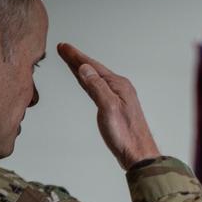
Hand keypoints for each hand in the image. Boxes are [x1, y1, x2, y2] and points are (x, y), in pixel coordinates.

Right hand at [57, 42, 159, 169]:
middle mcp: (119, 89)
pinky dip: (88, 82)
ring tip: (70, 60)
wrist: (138, 154)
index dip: (77, 57)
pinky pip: (97, 89)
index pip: (93, 67)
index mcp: (119, 86)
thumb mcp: (109, 108)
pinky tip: (85, 81)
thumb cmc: (126, 134)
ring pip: (94, 79)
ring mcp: (117, 98)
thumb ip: (97, 87)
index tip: (63, 47)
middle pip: (93, 70)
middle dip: (77, 59)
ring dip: (81, 69)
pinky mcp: (114, 108)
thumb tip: (85, 68)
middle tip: (62, 49)